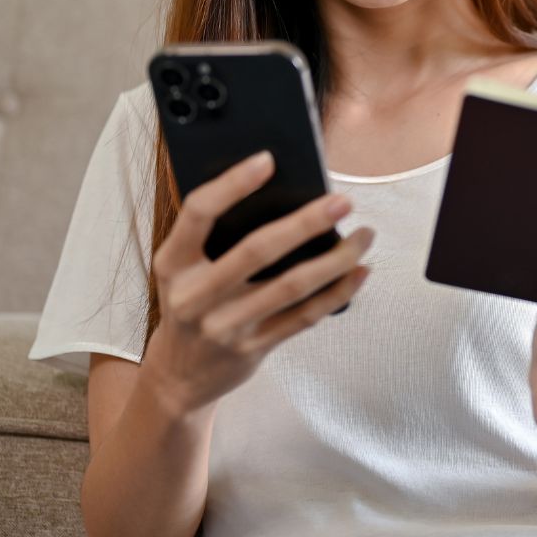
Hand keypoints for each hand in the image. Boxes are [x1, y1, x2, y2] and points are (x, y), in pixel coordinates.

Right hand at [140, 151, 373, 418]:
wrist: (176, 376)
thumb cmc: (190, 303)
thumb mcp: (183, 270)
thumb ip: (216, 237)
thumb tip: (283, 194)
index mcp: (172, 262)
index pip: (198, 212)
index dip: (232, 184)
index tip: (268, 160)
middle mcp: (193, 294)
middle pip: (256, 250)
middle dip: (306, 223)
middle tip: (343, 202)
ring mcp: (223, 325)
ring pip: (290, 286)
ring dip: (335, 259)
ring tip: (364, 235)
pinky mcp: (252, 348)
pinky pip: (303, 317)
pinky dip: (337, 292)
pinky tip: (359, 271)